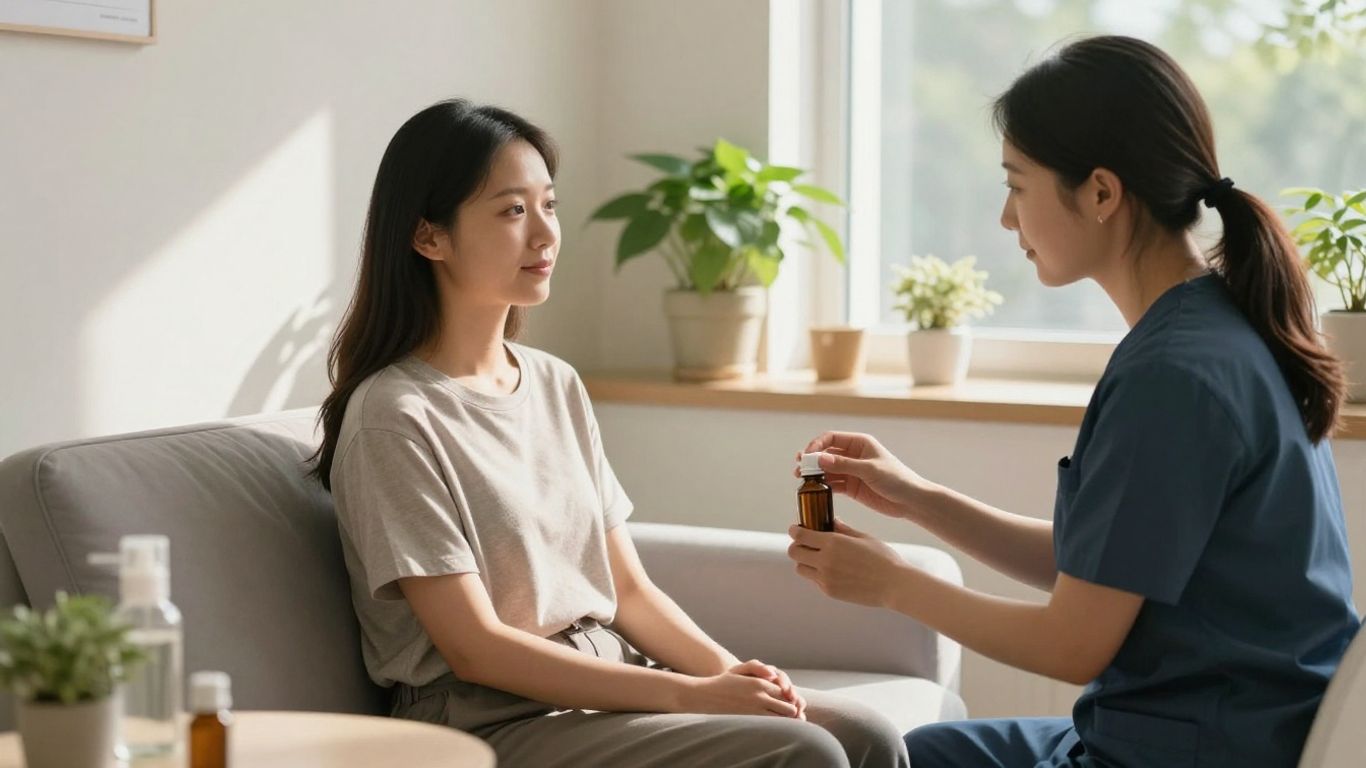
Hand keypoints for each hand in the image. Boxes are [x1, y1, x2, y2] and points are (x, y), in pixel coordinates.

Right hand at [679, 666, 803, 717]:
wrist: (705, 696)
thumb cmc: (724, 681)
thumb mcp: (740, 668)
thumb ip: (758, 667)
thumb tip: (773, 675)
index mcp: (760, 683)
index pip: (787, 692)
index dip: (793, 698)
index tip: (792, 701)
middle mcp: (760, 697)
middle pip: (789, 708)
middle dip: (794, 711)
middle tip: (794, 714)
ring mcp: (754, 711)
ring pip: (781, 720)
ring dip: (787, 721)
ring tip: (787, 723)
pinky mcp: (748, 721)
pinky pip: (769, 727)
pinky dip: (776, 727)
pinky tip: (775, 727)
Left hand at [787, 518, 906, 607]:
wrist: (894, 585)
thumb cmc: (882, 558)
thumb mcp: (863, 537)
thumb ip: (842, 529)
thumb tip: (831, 520)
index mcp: (833, 542)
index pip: (800, 535)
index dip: (795, 530)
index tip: (796, 529)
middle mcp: (825, 560)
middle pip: (794, 552)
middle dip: (797, 546)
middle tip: (806, 544)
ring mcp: (826, 578)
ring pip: (801, 568)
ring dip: (805, 562)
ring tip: (818, 558)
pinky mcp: (830, 591)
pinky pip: (815, 580)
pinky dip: (818, 574)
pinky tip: (833, 570)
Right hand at [794, 431, 927, 519]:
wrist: (911, 501)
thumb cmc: (897, 479)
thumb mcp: (870, 470)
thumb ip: (844, 465)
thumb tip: (820, 459)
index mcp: (859, 443)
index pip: (831, 438)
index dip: (816, 445)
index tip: (806, 456)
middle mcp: (853, 455)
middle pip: (826, 454)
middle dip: (811, 460)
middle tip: (799, 468)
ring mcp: (852, 471)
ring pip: (827, 469)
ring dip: (815, 474)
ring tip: (802, 481)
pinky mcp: (852, 487)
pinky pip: (833, 483)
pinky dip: (823, 486)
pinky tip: (814, 490)